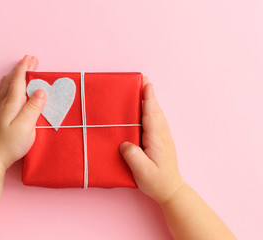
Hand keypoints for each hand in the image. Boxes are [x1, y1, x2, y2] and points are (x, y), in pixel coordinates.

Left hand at [0, 55, 45, 169]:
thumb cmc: (11, 144)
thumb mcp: (26, 127)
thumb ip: (33, 108)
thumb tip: (41, 91)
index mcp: (13, 104)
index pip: (19, 81)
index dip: (25, 68)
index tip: (31, 58)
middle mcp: (6, 103)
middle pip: (13, 81)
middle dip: (22, 69)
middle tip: (31, 59)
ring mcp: (2, 109)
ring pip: (8, 86)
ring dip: (15, 75)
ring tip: (20, 68)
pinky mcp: (1, 116)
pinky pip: (2, 94)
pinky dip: (5, 85)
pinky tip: (5, 84)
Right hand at [120, 78, 183, 203]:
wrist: (171, 190)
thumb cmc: (157, 182)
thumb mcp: (143, 172)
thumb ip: (134, 157)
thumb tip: (124, 144)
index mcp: (157, 139)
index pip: (152, 115)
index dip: (149, 99)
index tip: (147, 84)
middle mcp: (162, 135)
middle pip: (155, 111)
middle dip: (150, 95)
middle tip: (143, 80)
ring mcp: (163, 137)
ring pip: (157, 114)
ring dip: (151, 101)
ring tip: (144, 89)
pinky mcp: (161, 141)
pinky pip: (156, 120)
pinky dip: (152, 110)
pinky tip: (147, 109)